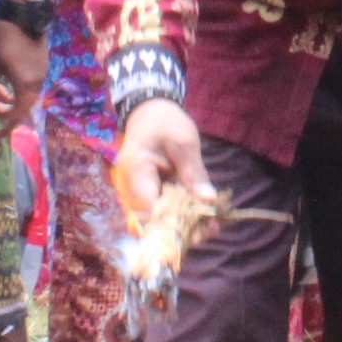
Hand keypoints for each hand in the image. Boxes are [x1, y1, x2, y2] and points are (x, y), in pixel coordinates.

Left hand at [0, 19, 46, 136]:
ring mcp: (42, 70)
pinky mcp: (41, 61)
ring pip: (27, 93)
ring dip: (11, 96)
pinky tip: (4, 80)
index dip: (6, 126)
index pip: (17, 114)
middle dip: (7, 110)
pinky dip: (17, 87)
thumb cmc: (3, 37)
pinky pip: (30, 82)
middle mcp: (38, 80)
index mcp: (27, 84)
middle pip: (24, 105)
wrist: (21, 10)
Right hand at [113, 96, 211, 220]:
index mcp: (135, 172)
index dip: (176, 223)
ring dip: (181, 226)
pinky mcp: (143, 195)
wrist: (148, 111)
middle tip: (212, 228)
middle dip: (181, 230)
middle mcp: (129, 189)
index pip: (151, 210)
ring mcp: (133, 193)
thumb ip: (193, 172)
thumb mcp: (184, 142)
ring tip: (210, 226)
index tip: (204, 225)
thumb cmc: (164, 121)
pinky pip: (158, 213)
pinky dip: (177, 217)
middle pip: (151, 222)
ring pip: (155, 222)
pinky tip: (200, 218)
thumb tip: (209, 200)